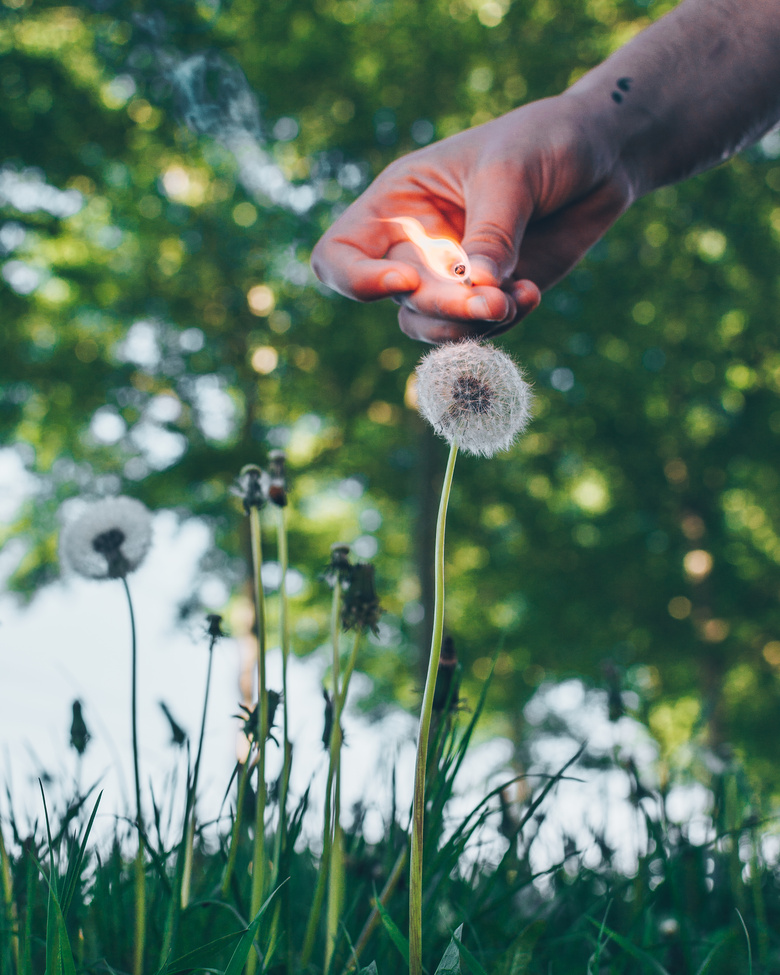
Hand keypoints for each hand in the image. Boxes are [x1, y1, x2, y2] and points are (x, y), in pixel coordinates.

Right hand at [311, 94, 633, 342]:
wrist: (603, 155)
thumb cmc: (546, 140)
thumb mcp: (512, 171)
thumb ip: (492, 231)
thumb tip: (479, 289)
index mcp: (398, 204)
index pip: (340, 256)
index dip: (357, 281)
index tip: (405, 282)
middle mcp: (416, 246)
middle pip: (400, 301)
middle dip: (444, 307)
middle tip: (494, 300)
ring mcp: (453, 276)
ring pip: (433, 326)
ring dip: (470, 325)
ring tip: (516, 300)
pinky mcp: (492, 296)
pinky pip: (480, 329)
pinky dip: (504, 322)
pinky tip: (533, 292)